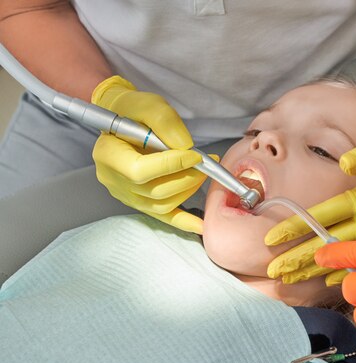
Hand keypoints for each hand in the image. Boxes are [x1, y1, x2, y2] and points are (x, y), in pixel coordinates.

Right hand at [92, 76, 209, 233]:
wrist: (123, 117)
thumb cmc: (133, 110)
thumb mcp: (148, 105)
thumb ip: (165, 122)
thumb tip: (185, 146)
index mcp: (108, 155)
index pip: (140, 171)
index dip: (171, 165)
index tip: (195, 155)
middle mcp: (113, 180)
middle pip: (154, 191)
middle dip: (187, 177)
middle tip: (206, 163)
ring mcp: (126, 194)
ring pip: (162, 204)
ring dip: (189, 189)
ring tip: (203, 172)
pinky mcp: (140, 201)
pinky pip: (163, 216)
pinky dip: (183, 221)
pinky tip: (201, 225)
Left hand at [265, 102, 355, 284]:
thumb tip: (342, 165)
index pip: (326, 216)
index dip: (296, 228)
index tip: (270, 240)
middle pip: (332, 243)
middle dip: (300, 259)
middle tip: (272, 272)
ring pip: (348, 255)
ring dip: (318, 269)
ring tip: (292, 282)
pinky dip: (348, 270)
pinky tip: (331, 280)